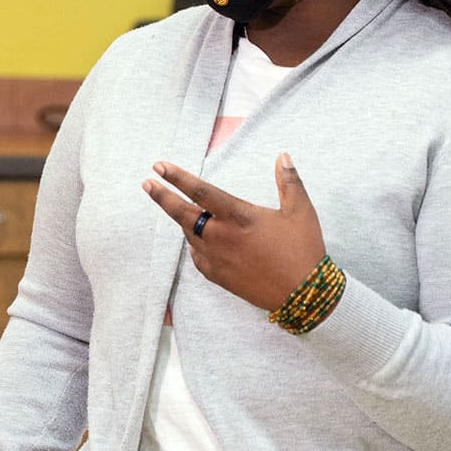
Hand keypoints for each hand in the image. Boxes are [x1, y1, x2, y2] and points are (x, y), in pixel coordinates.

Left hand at [143, 153, 325, 312]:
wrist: (304, 294)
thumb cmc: (303, 250)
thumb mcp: (301, 212)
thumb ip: (289, 182)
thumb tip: (283, 156)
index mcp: (239, 217)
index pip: (201, 191)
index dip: (178, 178)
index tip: (159, 167)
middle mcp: (222, 236)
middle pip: (182, 214)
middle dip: (162, 197)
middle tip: (147, 185)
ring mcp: (217, 258)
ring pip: (189, 234)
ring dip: (182, 220)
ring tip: (180, 208)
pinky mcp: (218, 276)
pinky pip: (197, 256)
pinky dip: (194, 245)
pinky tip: (197, 240)